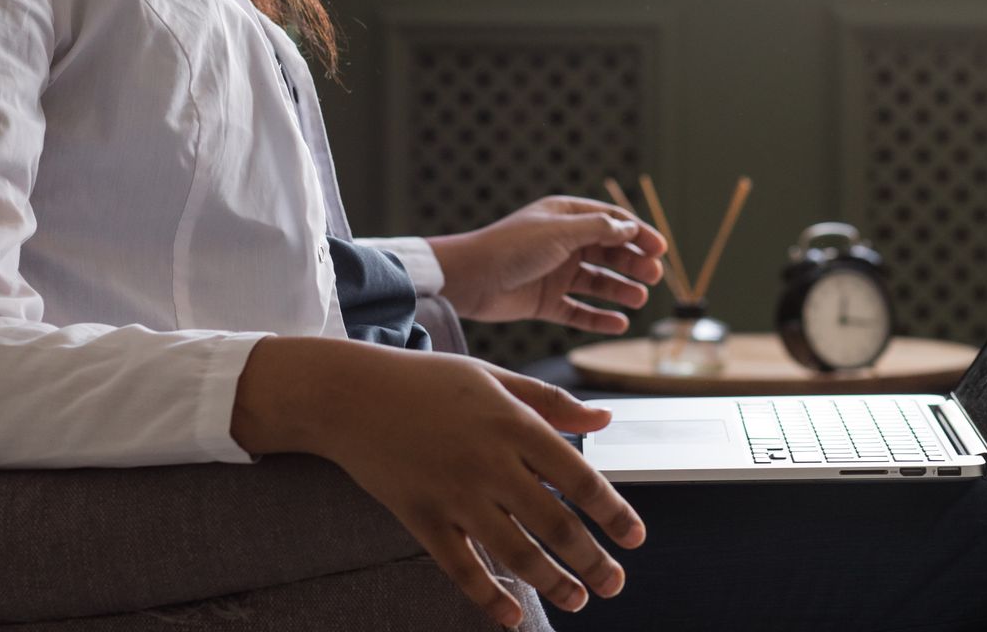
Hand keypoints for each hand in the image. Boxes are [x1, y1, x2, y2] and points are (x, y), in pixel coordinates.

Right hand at [231, 336, 644, 626]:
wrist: (350, 394)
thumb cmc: (426, 381)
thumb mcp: (493, 378)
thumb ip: (550, 403)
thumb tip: (603, 423)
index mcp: (514, 423)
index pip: (578, 477)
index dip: (612, 512)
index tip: (636, 538)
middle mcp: (490, 461)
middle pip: (554, 523)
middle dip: (591, 560)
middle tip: (615, 584)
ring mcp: (454, 492)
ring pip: (515, 551)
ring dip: (552, 582)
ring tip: (578, 599)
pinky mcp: (421, 516)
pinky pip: (460, 566)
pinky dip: (489, 596)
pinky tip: (512, 615)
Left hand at [428, 196, 668, 329]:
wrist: (468, 279)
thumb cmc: (510, 248)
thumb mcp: (559, 232)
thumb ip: (598, 230)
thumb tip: (629, 228)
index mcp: (564, 217)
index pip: (610, 221)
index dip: (637, 233)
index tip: (660, 248)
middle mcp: (562, 244)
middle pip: (608, 252)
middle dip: (633, 263)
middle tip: (654, 276)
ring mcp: (554, 273)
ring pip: (597, 283)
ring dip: (620, 290)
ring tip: (640, 300)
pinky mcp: (545, 302)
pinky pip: (579, 311)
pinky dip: (599, 317)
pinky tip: (619, 323)